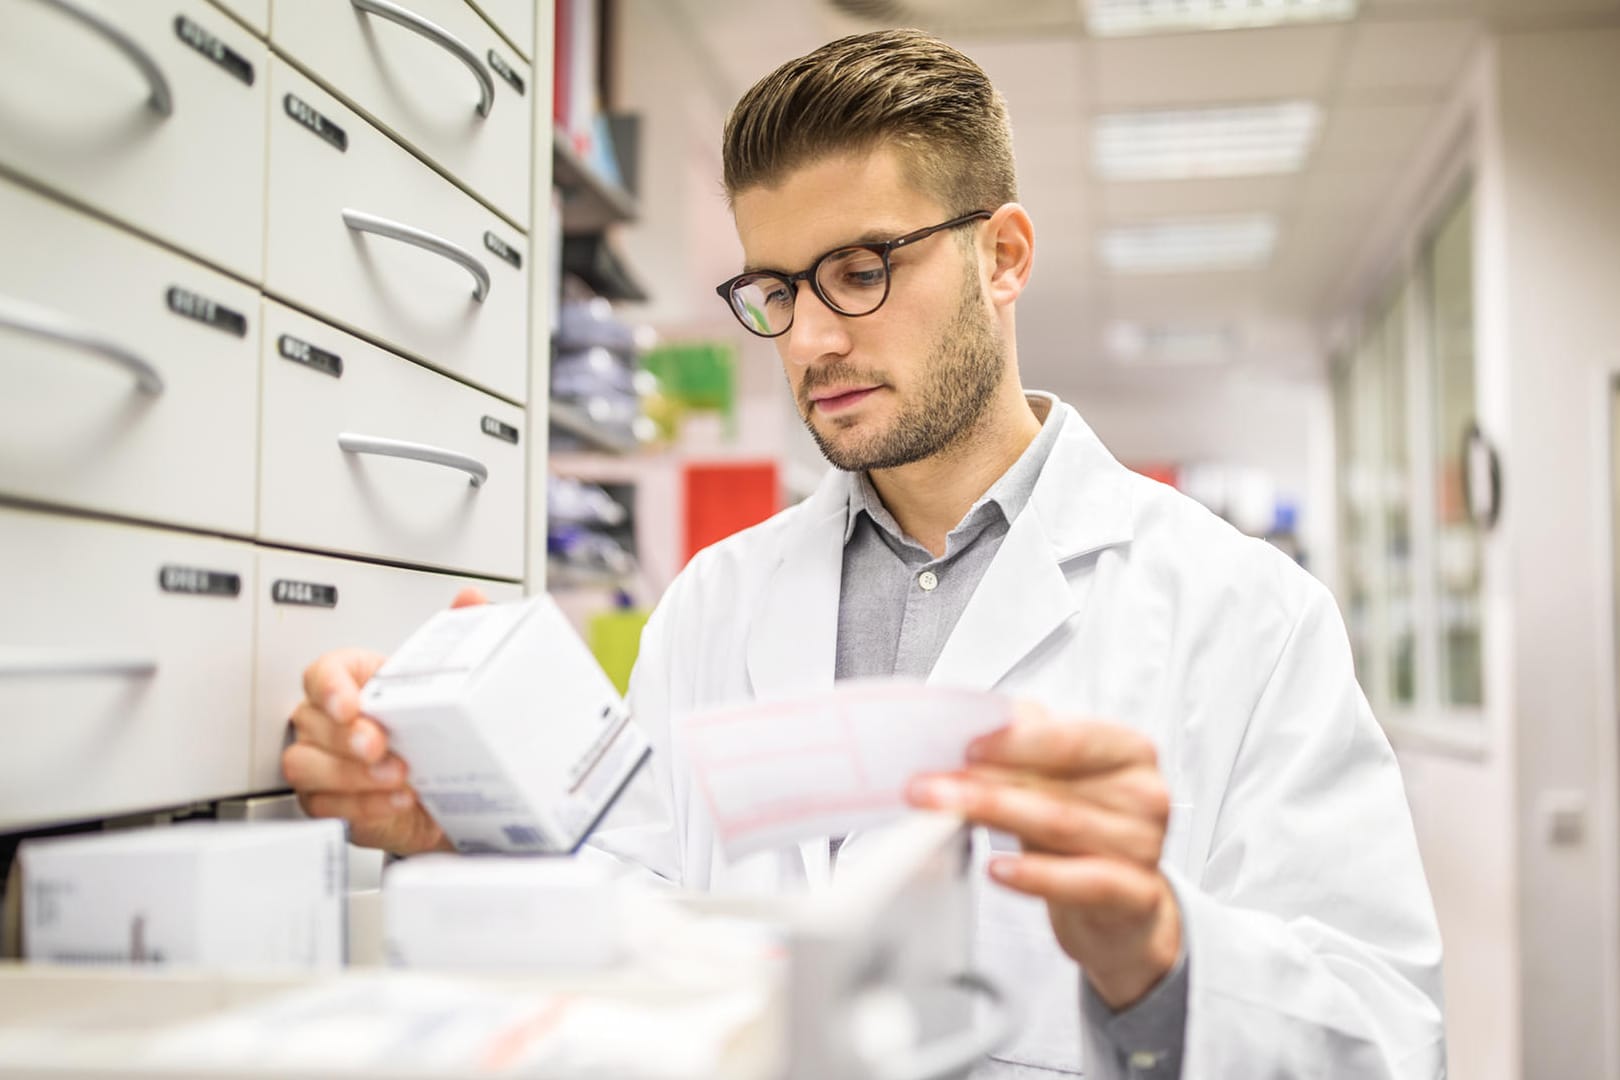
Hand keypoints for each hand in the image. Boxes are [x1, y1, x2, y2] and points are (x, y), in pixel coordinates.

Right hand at [281, 586, 487, 853]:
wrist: (445, 779)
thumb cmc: (432, 725)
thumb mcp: (448, 679)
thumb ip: (459, 634)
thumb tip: (471, 599)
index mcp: (350, 680)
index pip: (320, 673)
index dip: (328, 687)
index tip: (350, 703)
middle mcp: (326, 720)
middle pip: (310, 722)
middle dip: (346, 737)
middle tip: (381, 745)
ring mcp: (321, 760)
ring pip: (306, 766)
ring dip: (353, 775)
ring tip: (398, 776)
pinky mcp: (328, 801)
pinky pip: (326, 806)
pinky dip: (363, 807)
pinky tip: (395, 800)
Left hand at [904, 701, 1179, 1009]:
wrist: (1120, 906)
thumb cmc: (1082, 828)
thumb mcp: (1059, 780)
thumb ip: (1027, 746)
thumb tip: (978, 724)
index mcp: (1128, 750)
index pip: (1069, 738)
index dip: (1014, 741)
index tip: (964, 746)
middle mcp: (1143, 794)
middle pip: (1054, 784)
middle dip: (983, 782)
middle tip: (927, 786)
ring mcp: (1144, 846)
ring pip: (1060, 826)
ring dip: (993, 816)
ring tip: (944, 814)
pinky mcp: (1136, 895)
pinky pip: (1082, 882)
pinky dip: (1035, 875)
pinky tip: (997, 869)